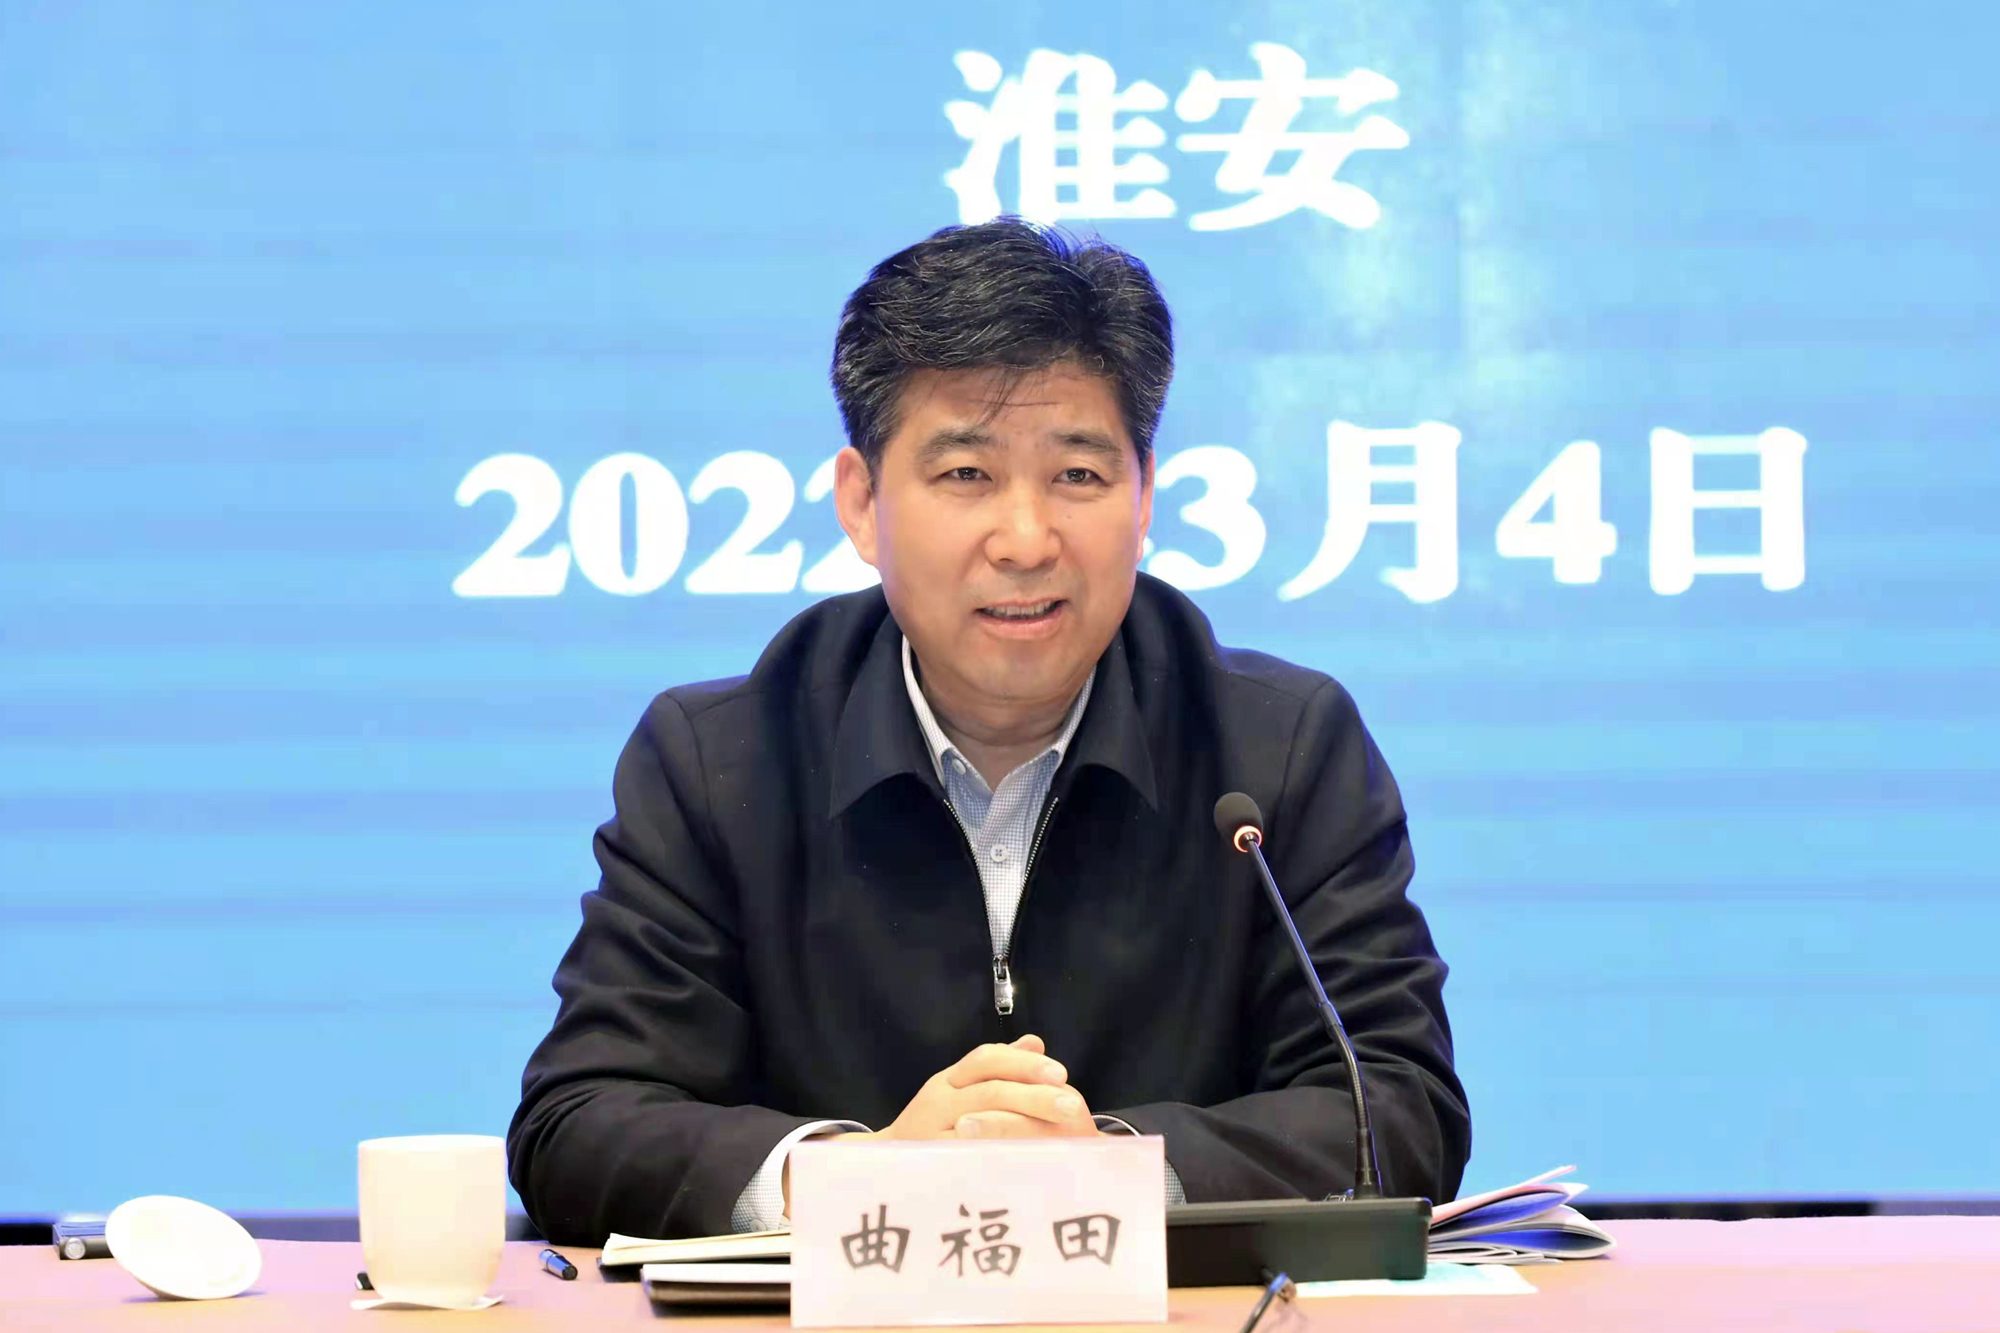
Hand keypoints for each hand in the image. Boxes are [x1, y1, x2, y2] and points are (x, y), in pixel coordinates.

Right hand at [783, 1035, 1098, 1213]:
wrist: (879, 1165)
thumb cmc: (931, 1126)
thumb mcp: (962, 1091)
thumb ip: (999, 1068)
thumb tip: (1036, 1042)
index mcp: (949, 1081)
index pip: (986, 1059)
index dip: (1024, 1064)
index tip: (1061, 1074)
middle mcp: (939, 1101)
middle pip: (990, 1089)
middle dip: (1034, 1096)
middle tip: (1071, 1105)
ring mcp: (933, 1133)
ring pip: (980, 1122)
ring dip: (1022, 1125)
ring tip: (1057, 1134)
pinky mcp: (932, 1165)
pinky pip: (967, 1159)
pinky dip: (996, 1158)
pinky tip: (1026, 1163)